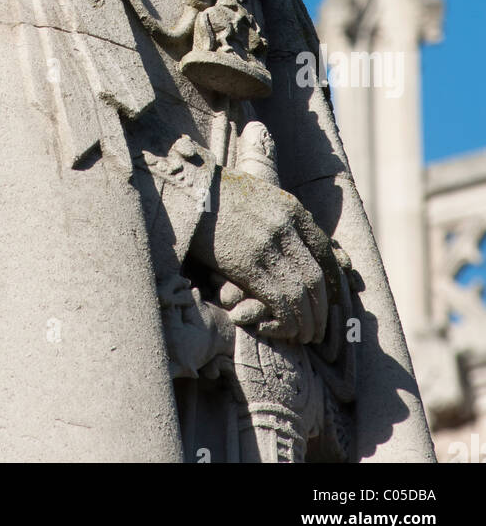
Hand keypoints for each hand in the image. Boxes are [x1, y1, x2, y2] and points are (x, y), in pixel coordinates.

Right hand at [189, 169, 340, 344]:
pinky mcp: (248, 264)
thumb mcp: (261, 195)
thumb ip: (282, 216)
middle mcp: (286, 228)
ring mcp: (268, 246)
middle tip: (319, 329)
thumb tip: (298, 241)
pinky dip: (286, 320)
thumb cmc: (221, 193)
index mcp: (292, 209)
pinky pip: (279, 299)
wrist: (192, 189)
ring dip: (306, 321)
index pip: (324, 251)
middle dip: (321, 309)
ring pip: (301, 293)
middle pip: (316, 277)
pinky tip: (284, 330)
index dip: (333, 280)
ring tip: (304, 336)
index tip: (332, 299)